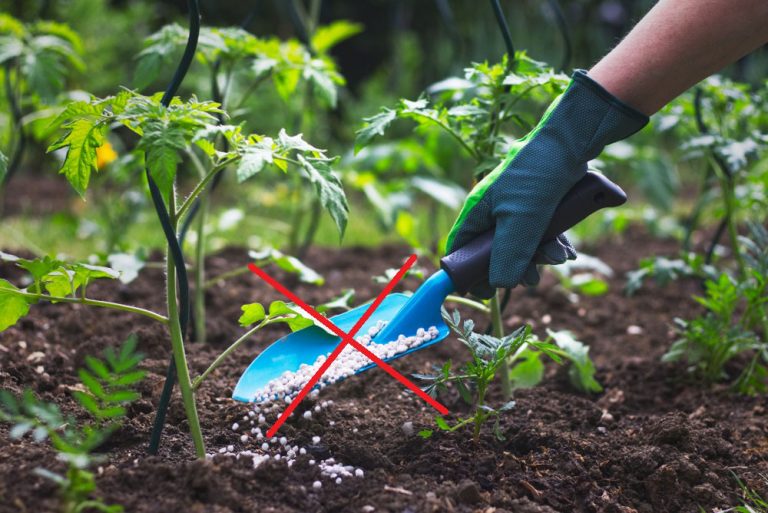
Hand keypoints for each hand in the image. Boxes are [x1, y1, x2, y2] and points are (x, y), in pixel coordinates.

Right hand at [447, 70, 647, 298]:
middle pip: (495, 253)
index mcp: (478, 211)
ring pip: (522, 245)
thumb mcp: (521, 220)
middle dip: (516, 267)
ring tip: (558, 257)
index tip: (484, 292)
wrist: (573, 142)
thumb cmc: (537, 175)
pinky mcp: (540, 206)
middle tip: (532, 277)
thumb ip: (508, 255)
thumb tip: (499, 285)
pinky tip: (567, 251)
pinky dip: (553, 245)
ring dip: (540, 256)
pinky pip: (542, 234)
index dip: (468, 272)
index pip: (461, 249)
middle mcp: (494, 211)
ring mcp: (518, 208)